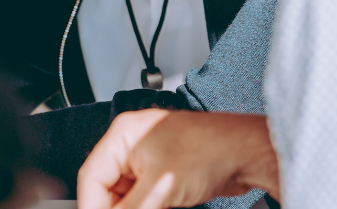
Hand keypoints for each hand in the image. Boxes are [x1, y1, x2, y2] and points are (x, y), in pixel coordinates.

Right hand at [77, 110, 279, 208]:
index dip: (91, 206)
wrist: (245, 153)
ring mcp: (148, 159)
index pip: (91, 176)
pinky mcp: (162, 174)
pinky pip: (141, 198)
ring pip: (123, 196)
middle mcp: (133, 143)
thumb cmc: (210, 150)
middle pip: (105, 188)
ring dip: (130, 208)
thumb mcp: (158, 188)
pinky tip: (157, 208)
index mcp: (124, 134)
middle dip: (113, 208)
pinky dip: (144, 208)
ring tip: (153, 207)